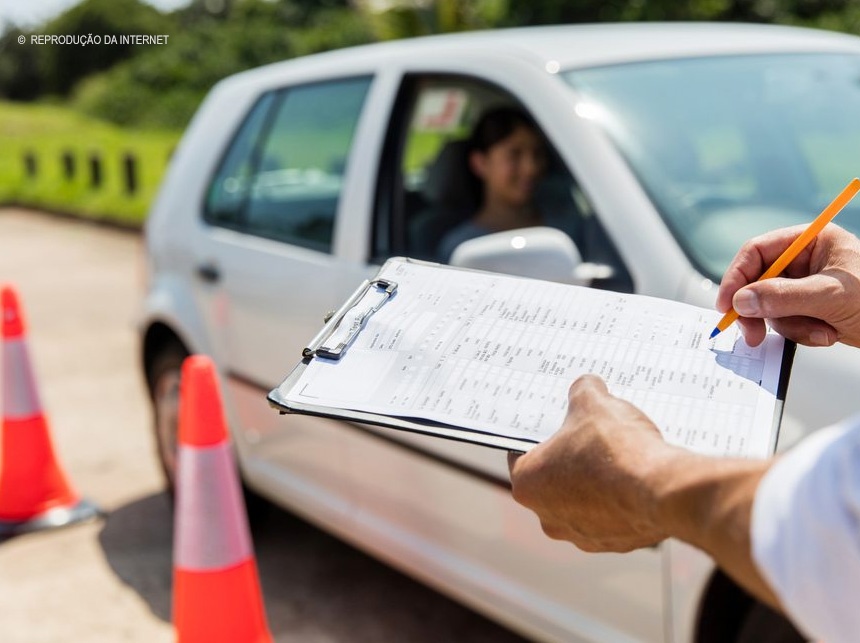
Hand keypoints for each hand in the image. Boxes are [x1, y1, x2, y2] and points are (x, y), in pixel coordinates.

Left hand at [507, 375, 673, 552]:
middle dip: (570, 459)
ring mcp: (581, 535)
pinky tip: (636, 479)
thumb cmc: (615, 449)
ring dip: (596, 483)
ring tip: (619, 457)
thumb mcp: (593, 403)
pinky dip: (621, 500)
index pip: (521, 453)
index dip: (540, 434)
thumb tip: (587, 387)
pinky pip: (612, 516)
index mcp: (527, 483)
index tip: (556, 424)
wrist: (661, 490)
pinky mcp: (614, 544)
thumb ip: (583, 391)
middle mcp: (547, 517)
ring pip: (583, 501)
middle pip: (553, 479)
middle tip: (591, 436)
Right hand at [717, 224, 859, 346]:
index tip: (727, 305)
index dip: (737, 277)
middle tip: (751, 334)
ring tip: (820, 332)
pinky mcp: (810, 309)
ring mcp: (807, 286)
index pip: (757, 252)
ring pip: (770, 306)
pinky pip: (786, 322)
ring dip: (790, 325)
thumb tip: (741, 301)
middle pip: (758, 281)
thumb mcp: (830, 296)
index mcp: (811, 241)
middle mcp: (806, 260)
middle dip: (759, 310)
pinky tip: (828, 334)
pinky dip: (802, 333)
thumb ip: (782, 297)